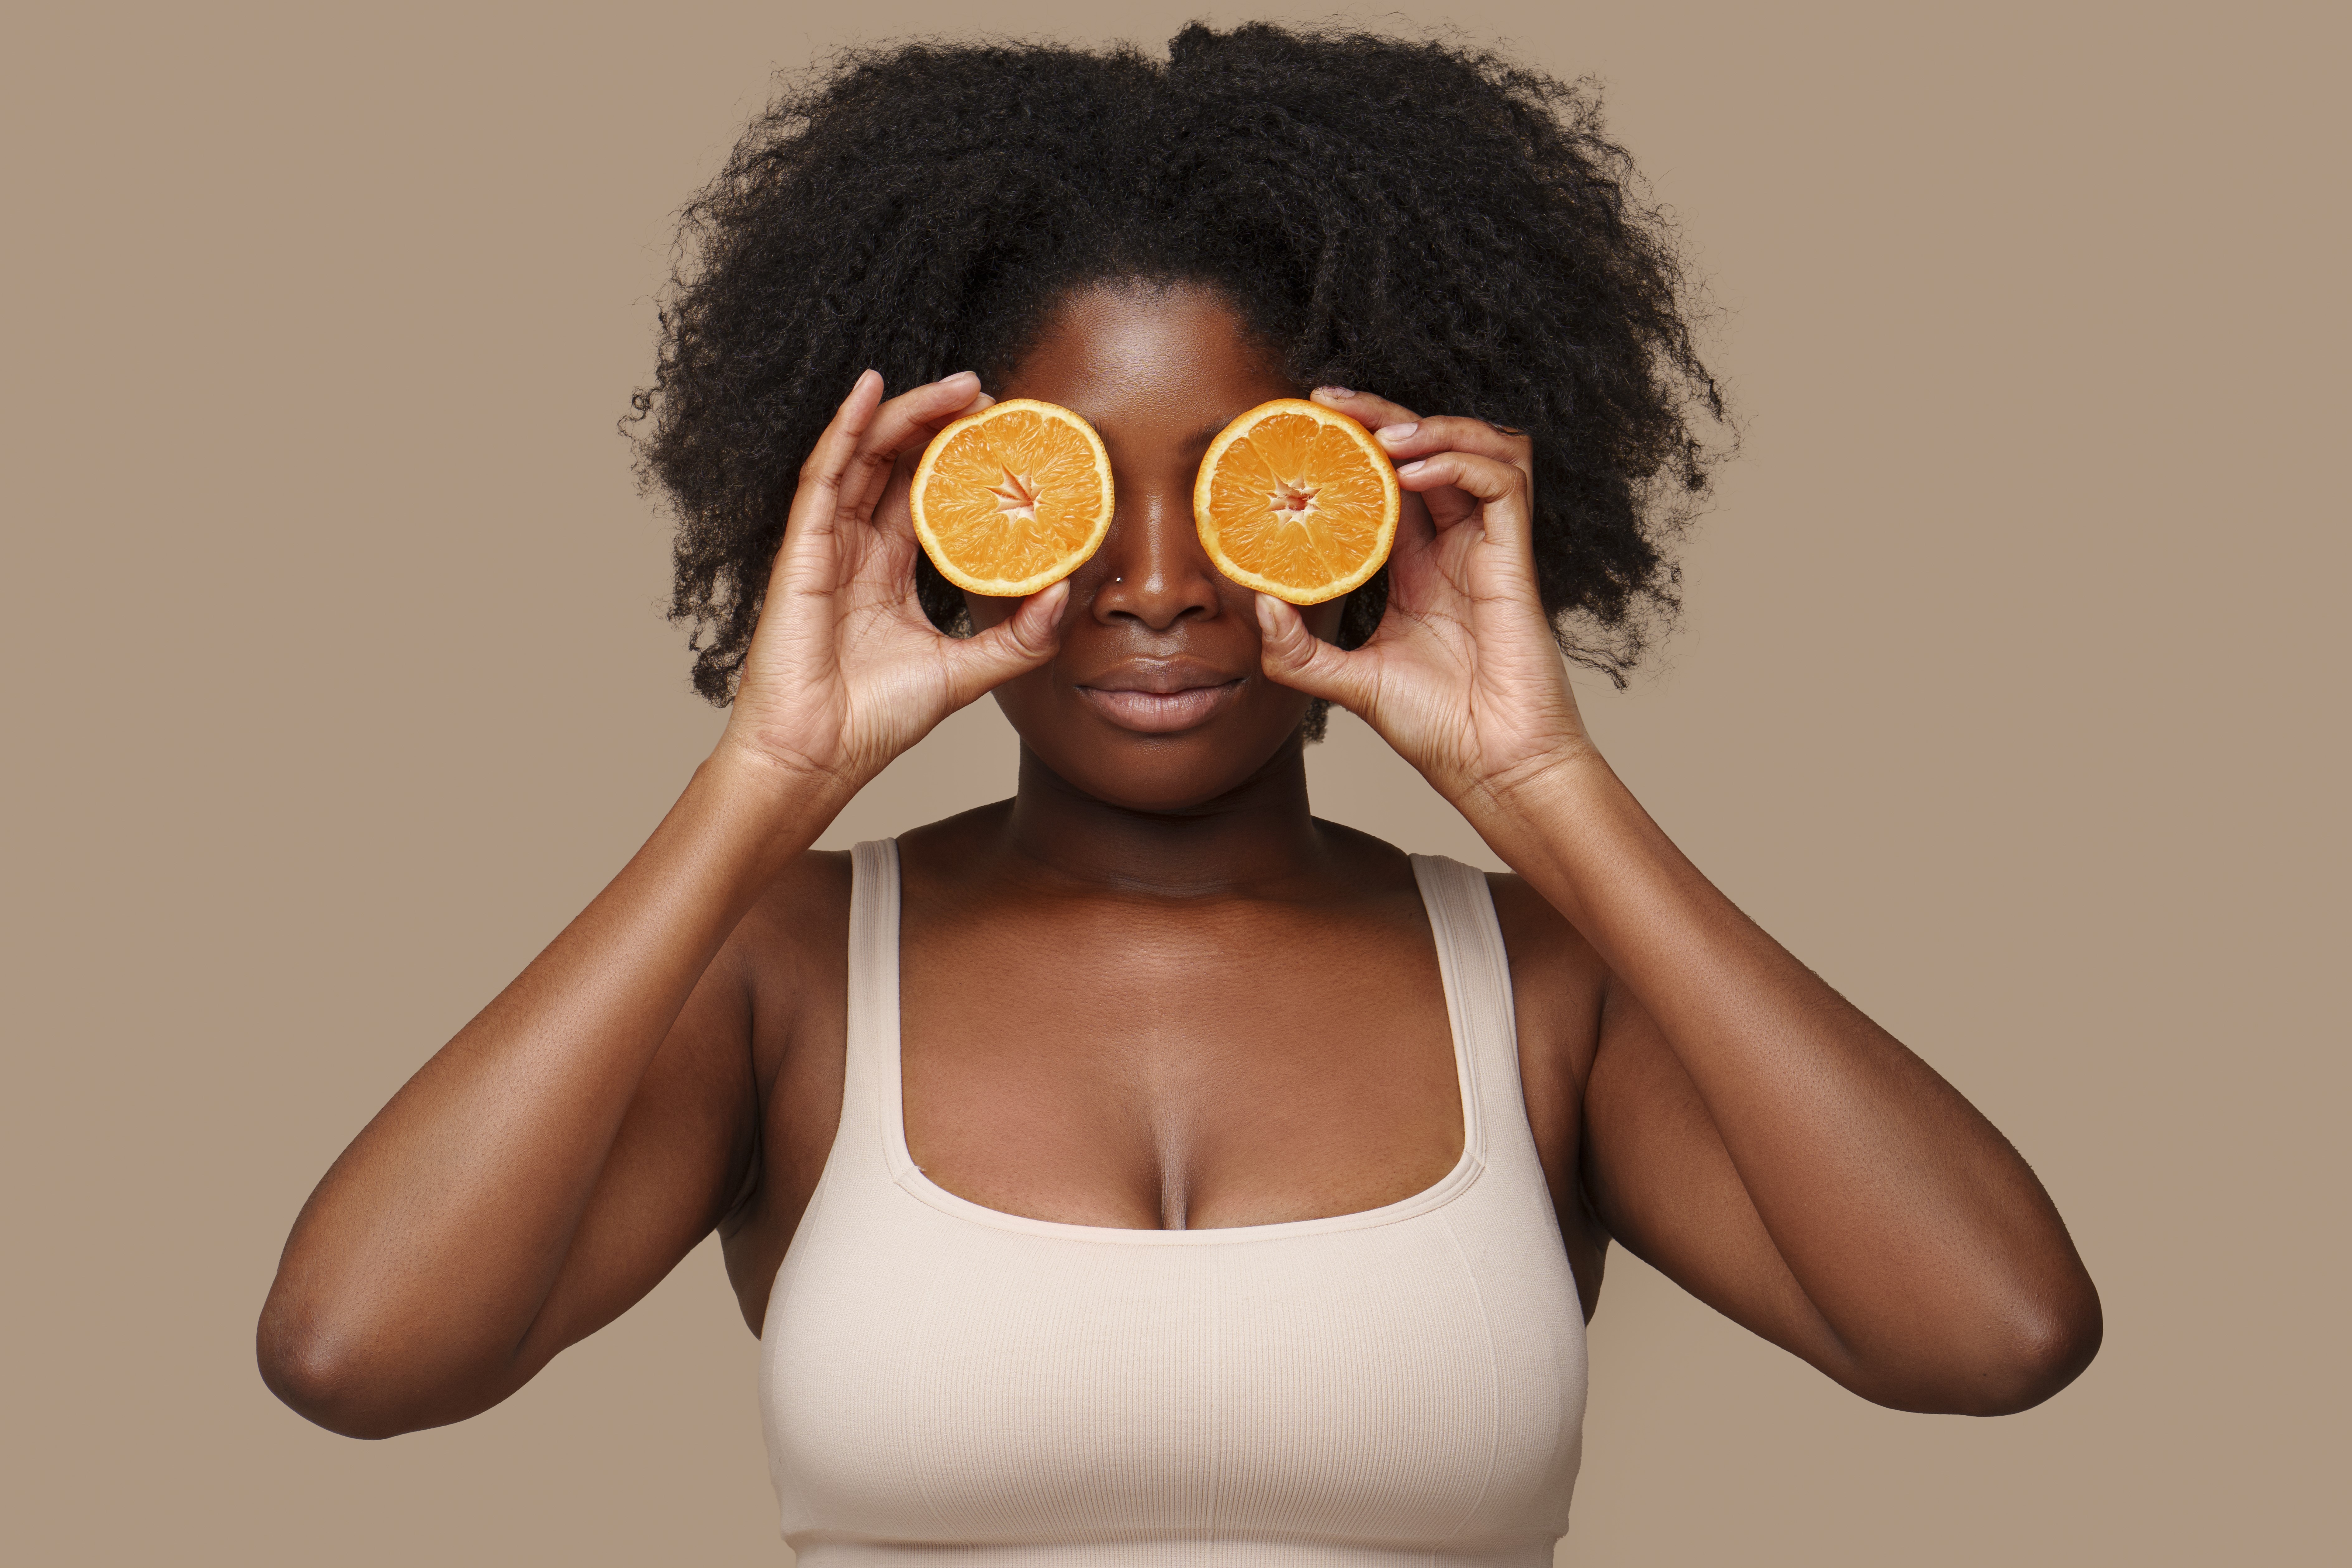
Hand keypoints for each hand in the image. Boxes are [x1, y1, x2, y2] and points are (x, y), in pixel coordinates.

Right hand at [715, 370, 1067, 799]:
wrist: (818, 756)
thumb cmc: (875, 720)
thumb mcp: (967, 673)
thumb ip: (1019, 639)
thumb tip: (1067, 595)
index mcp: (890, 571)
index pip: (927, 495)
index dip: (963, 461)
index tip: (1008, 436)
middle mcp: (857, 549)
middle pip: (899, 464)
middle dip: (941, 422)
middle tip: (990, 395)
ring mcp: (825, 544)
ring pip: (865, 455)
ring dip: (906, 412)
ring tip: (955, 384)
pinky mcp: (801, 549)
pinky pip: (823, 474)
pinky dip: (844, 428)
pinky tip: (870, 390)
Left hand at [1253, 387, 1595, 809]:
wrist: (1492, 768)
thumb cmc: (1438, 730)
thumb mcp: (1347, 683)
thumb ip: (1298, 652)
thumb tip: (1258, 604)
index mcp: (1419, 566)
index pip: (1391, 481)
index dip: (1359, 445)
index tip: (1311, 424)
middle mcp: (1456, 547)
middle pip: (1432, 449)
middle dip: (1384, 414)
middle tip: (1331, 402)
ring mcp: (1489, 549)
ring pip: (1482, 448)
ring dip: (1432, 427)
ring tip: (1380, 437)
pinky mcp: (1516, 559)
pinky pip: (1503, 483)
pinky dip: (1460, 462)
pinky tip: (1414, 472)